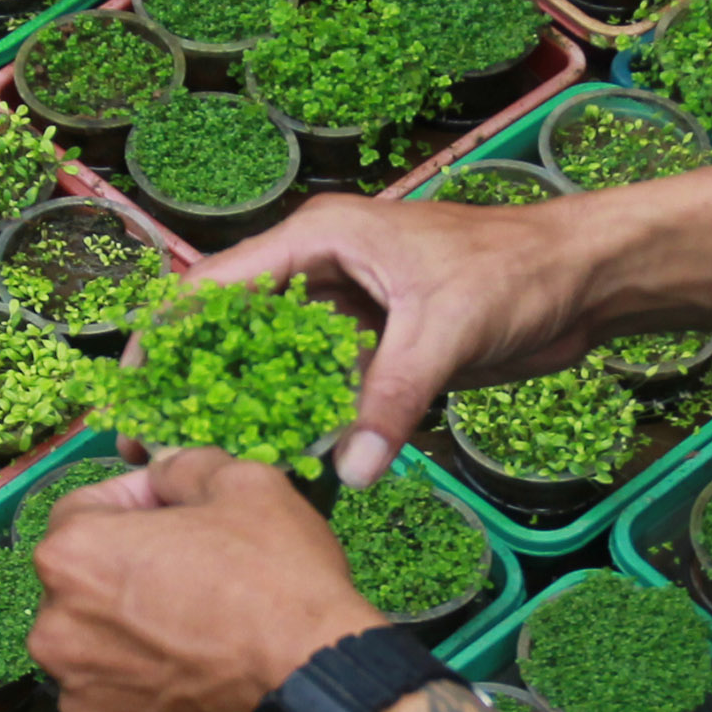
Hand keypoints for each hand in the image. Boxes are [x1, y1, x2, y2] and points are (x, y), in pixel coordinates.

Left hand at [31, 449, 381, 711]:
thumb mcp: (246, 485)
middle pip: (83, 589)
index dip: (134, 506)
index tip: (177, 518)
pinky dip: (128, 710)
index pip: (83, 512)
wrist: (319, 690)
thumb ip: (186, 467)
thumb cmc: (281, 583)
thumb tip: (164, 471)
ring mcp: (78, 697)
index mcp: (72, 554)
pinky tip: (173, 697)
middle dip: (127, 579)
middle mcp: (54, 628)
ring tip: (195, 644)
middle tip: (194, 583)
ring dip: (126, 645)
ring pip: (90, 656)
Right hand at [193, 193, 598, 484]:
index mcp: (318, 240)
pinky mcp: (377, 353)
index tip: (129, 394)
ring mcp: (348, 316)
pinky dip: (303, 428)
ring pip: (274, 370)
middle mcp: (321, 273)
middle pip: (231, 332)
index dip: (162, 339)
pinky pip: (323, 395)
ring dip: (245, 414)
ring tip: (203, 470)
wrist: (582, 279)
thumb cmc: (516, 271)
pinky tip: (281, 469)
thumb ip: (394, 400)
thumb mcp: (446, 331)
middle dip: (192, 387)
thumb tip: (353, 471)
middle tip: (155, 452)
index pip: (213, 286)